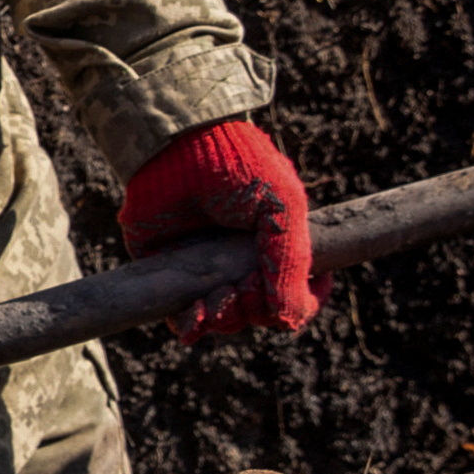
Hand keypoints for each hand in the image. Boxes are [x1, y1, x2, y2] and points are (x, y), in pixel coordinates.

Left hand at [118, 118, 326, 343]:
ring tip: (219, 297)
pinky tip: (195, 316)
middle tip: (244, 287)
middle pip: (261, 314)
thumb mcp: (281, 208)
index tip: (296, 295)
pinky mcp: (173, 273)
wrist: (176, 146)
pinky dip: (192, 327)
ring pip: (226, 321)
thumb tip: (289, 321)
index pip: (298, 293)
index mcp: (278, 244)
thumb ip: (290, 263)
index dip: (301, 303)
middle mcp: (245, 261)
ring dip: (227, 320)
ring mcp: (208, 269)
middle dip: (257, 311)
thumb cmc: (237, 166)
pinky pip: (185, 320)